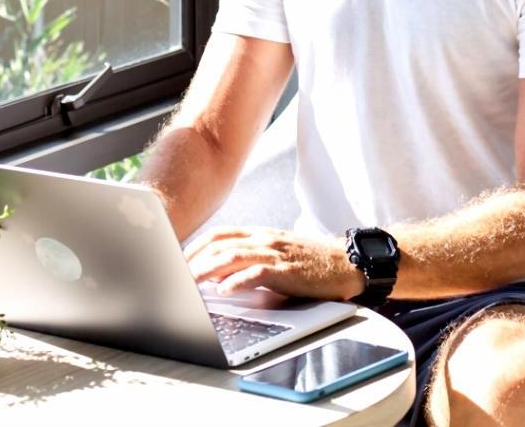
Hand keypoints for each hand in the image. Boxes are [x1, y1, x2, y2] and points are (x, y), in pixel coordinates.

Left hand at [184, 226, 365, 300]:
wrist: (346, 263)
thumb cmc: (311, 262)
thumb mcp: (278, 252)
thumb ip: (252, 258)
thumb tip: (222, 273)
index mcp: (260, 235)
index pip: (220, 235)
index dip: (197, 245)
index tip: (180, 259)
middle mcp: (264, 240)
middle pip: (220, 244)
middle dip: (195, 259)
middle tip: (178, 274)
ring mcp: (275, 254)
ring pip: (232, 256)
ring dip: (208, 269)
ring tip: (191, 281)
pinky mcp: (286, 271)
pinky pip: (257, 272)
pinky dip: (237, 280)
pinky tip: (223, 289)